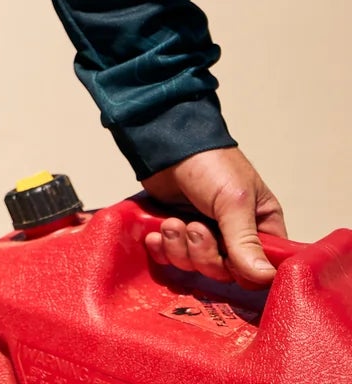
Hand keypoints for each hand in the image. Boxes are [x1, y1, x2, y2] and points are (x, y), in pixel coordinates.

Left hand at [141, 146, 286, 287]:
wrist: (166, 144)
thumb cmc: (210, 164)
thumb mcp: (235, 200)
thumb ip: (246, 241)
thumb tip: (265, 278)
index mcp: (261, 226)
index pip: (262, 268)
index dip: (245, 273)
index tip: (230, 260)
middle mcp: (234, 235)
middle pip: (224, 272)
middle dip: (205, 255)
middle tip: (194, 227)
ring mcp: (203, 235)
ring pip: (195, 266)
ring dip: (180, 248)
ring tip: (173, 223)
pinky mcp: (175, 233)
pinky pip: (169, 258)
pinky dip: (162, 249)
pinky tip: (156, 233)